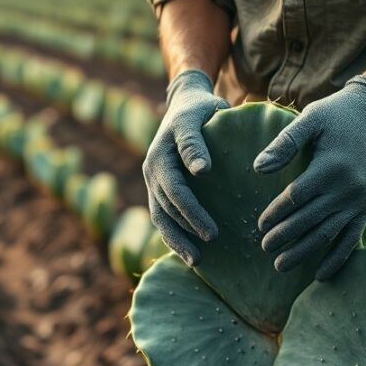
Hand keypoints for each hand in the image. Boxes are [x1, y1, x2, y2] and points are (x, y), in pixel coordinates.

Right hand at [142, 69, 230, 264]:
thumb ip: (196, 141)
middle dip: (188, 228)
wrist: (185, 105)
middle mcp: (152, 170)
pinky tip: (191, 253)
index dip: (192, 209)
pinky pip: (162, 218)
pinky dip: (174, 237)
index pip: (175, 187)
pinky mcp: (158, 191)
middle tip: (214, 241)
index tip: (214, 231)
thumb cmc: (201, 110)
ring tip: (198, 261)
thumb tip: (201, 171)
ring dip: (177, 241)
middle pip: (167, 206)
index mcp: (161, 153)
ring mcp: (152, 182)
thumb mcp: (202, 115)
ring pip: (160, 217)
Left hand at [253, 75, 365, 280]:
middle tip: (264, 248)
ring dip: (304, 252)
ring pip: (328, 234)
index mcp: (330, 167)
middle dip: (285, 237)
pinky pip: (351, 237)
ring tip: (281, 266)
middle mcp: (348, 188)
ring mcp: (360, 200)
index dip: (276, 214)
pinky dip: (337, 257)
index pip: (296, 198)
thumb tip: (258, 168)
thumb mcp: (310, 119)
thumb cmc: (336, 115)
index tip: (259, 225)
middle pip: (309, 220)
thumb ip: (285, 143)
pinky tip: (320, 275)